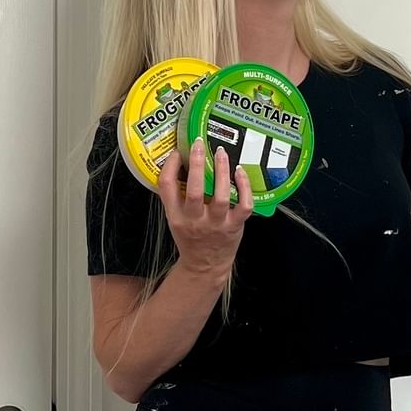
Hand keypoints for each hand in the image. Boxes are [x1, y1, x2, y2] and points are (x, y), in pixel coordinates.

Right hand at [158, 136, 253, 278]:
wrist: (205, 266)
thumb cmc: (190, 238)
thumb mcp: (174, 219)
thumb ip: (176, 197)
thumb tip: (180, 163)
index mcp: (176, 216)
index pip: (167, 187)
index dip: (170, 166)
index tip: (178, 152)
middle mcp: (195, 220)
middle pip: (195, 190)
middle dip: (197, 164)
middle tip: (199, 144)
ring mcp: (217, 224)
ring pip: (221, 195)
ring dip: (222, 171)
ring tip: (221, 152)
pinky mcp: (235, 226)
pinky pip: (243, 205)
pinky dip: (244, 187)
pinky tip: (240, 172)